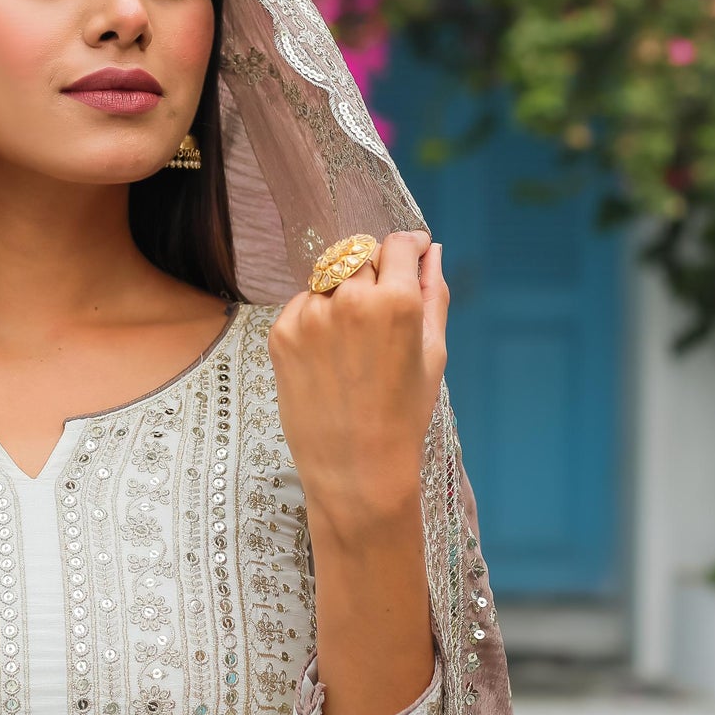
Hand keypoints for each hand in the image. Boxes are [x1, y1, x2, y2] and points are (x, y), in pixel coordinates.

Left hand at [268, 229, 448, 529]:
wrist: (356, 469)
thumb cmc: (404, 415)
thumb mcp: (432, 353)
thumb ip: (434, 293)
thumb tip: (430, 250)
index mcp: (395, 302)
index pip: (395, 244)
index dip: (407, 244)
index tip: (411, 251)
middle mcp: (349, 300)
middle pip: (360, 255)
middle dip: (375, 271)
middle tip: (382, 311)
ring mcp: (310, 316)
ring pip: (328, 278)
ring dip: (342, 293)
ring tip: (355, 344)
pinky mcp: (280, 333)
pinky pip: (302, 305)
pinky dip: (316, 318)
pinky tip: (330, 357)